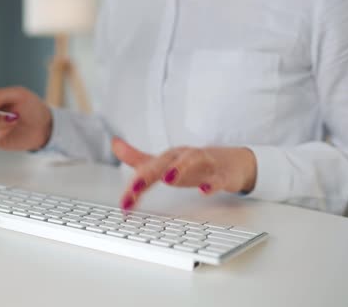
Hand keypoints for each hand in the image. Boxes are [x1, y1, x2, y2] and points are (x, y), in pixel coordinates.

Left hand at [111, 138, 256, 211]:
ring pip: (192, 159)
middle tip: (133, 190)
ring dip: (179, 168)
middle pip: (164, 161)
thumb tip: (114, 144)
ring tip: (167, 179)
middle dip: (147, 175)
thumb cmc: (194, 165)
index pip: (148, 168)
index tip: (123, 203)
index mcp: (169, 157)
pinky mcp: (223, 173)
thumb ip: (138, 158)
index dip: (134, 184)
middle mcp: (184, 157)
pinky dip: (212, 183)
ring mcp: (205, 163)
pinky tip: (204, 190)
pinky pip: (219, 177)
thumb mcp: (164, 163)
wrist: (232, 163)